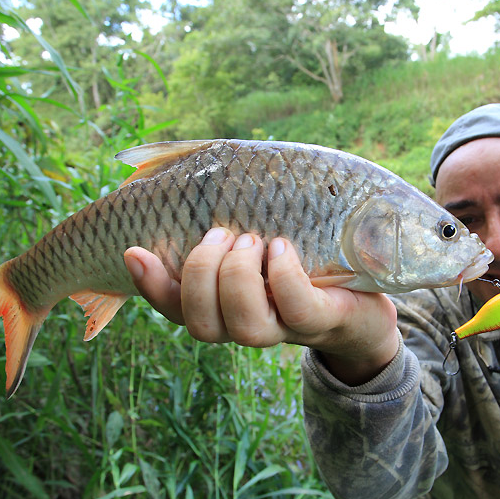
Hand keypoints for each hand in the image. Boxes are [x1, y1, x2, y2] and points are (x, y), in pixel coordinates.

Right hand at [123, 228, 398, 384]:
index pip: (173, 307)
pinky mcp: (325, 317)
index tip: (133, 250)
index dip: (150, 284)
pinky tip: (281, 246)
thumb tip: (180, 171)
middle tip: (222, 234)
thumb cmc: (303, 257)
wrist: (366, 297)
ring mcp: (286, 327)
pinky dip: (282, 274)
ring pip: (243, 326)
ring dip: (238, 277)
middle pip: (201, 324)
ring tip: (254, 239)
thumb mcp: (257, 235)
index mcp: (223, 305)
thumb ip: (222, 215)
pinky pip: (295, 307)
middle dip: (200, 275)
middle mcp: (247, 323)